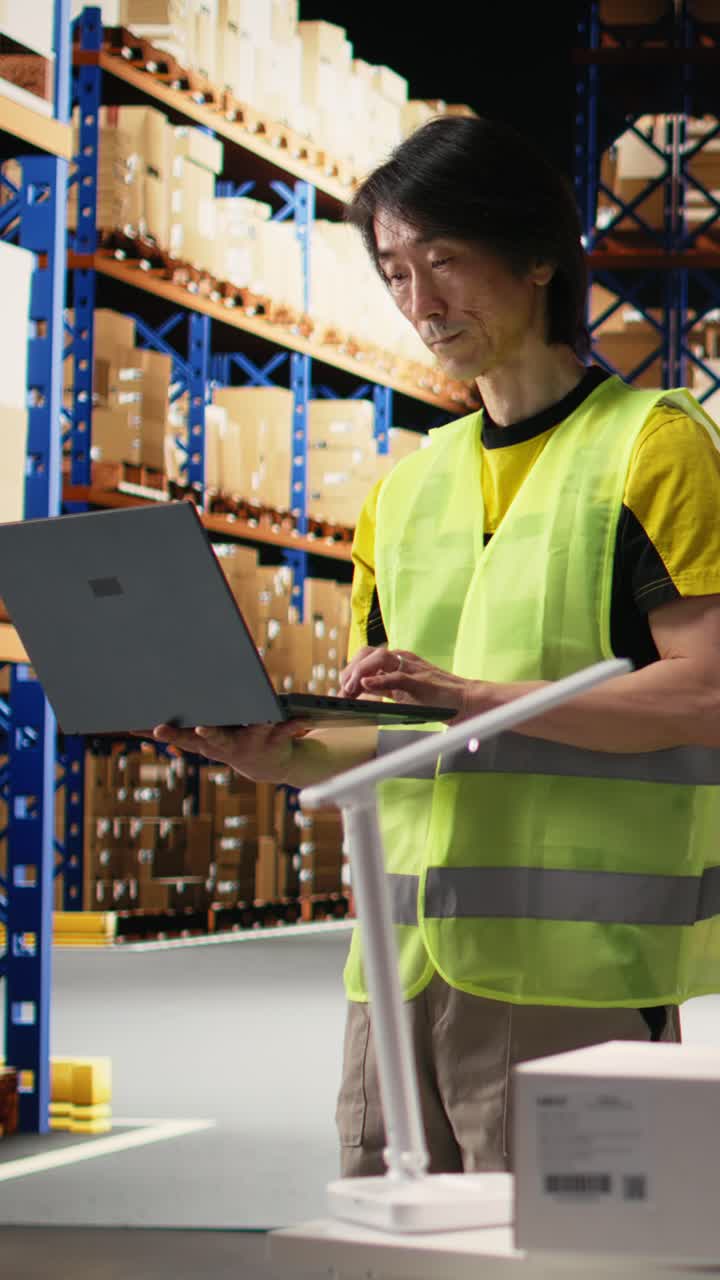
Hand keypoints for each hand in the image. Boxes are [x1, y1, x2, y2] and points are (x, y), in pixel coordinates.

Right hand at [149, 719, 312, 783]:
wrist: (268, 766)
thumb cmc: (230, 742)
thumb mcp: (204, 739)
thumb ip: (177, 732)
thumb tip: (134, 724)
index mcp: (208, 742)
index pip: (184, 738)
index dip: (170, 733)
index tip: (157, 727)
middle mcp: (229, 745)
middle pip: (216, 738)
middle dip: (208, 733)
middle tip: (200, 728)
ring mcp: (253, 743)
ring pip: (255, 730)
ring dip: (258, 723)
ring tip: (262, 715)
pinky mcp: (277, 740)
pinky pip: (287, 729)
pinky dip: (294, 724)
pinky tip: (301, 719)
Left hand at [340, 647, 483, 718]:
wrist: (464, 701)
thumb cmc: (437, 698)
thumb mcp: (403, 692)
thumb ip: (383, 688)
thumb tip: (360, 690)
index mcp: (397, 661)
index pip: (366, 657)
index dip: (349, 671)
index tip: (340, 690)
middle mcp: (402, 659)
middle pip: (367, 653)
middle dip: (350, 670)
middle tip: (342, 691)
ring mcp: (412, 667)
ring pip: (378, 658)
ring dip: (359, 673)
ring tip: (350, 690)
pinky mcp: (421, 680)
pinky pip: (396, 676)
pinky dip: (378, 680)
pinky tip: (365, 686)